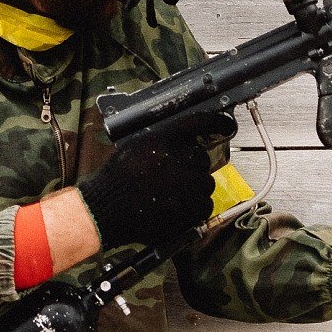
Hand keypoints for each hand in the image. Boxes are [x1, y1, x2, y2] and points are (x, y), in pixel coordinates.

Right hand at [77, 110, 236, 249]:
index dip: (215, 122)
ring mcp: (188, 186)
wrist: (105, 210)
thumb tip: (188, 141)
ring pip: (206, 183)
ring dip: (194, 188)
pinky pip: (205, 205)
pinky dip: (195, 206)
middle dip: (192, 167)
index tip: (226, 124)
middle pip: (202, 159)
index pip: (198, 123)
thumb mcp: (137, 146)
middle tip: (172, 177)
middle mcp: (180, 160)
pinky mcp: (191, 210)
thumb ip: (164, 141)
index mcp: (164, 140)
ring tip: (171, 195)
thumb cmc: (117, 179)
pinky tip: (176, 207)